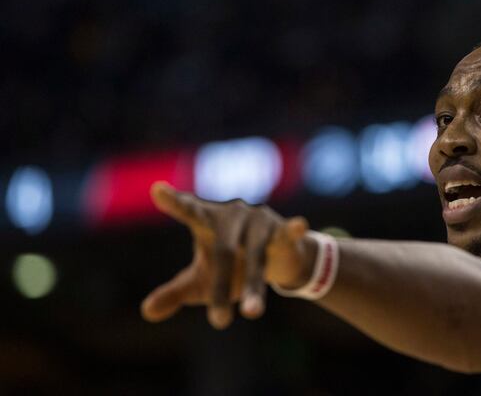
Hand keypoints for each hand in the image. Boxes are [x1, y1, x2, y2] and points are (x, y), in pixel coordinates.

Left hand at [140, 182, 313, 328]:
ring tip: (251, 314)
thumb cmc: (230, 267)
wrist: (274, 260)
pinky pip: (287, 233)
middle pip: (224, 252)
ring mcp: (258, 221)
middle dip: (222, 288)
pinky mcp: (282, 230)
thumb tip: (146, 312)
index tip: (157, 190)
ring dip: (254, 286)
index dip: (175, 202)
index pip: (189, 212)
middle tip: (218, 323)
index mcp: (207, 222)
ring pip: (255, 257)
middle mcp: (232, 216)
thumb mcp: (201, 281)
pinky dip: (293, 230)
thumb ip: (175, 292)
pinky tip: (300, 225)